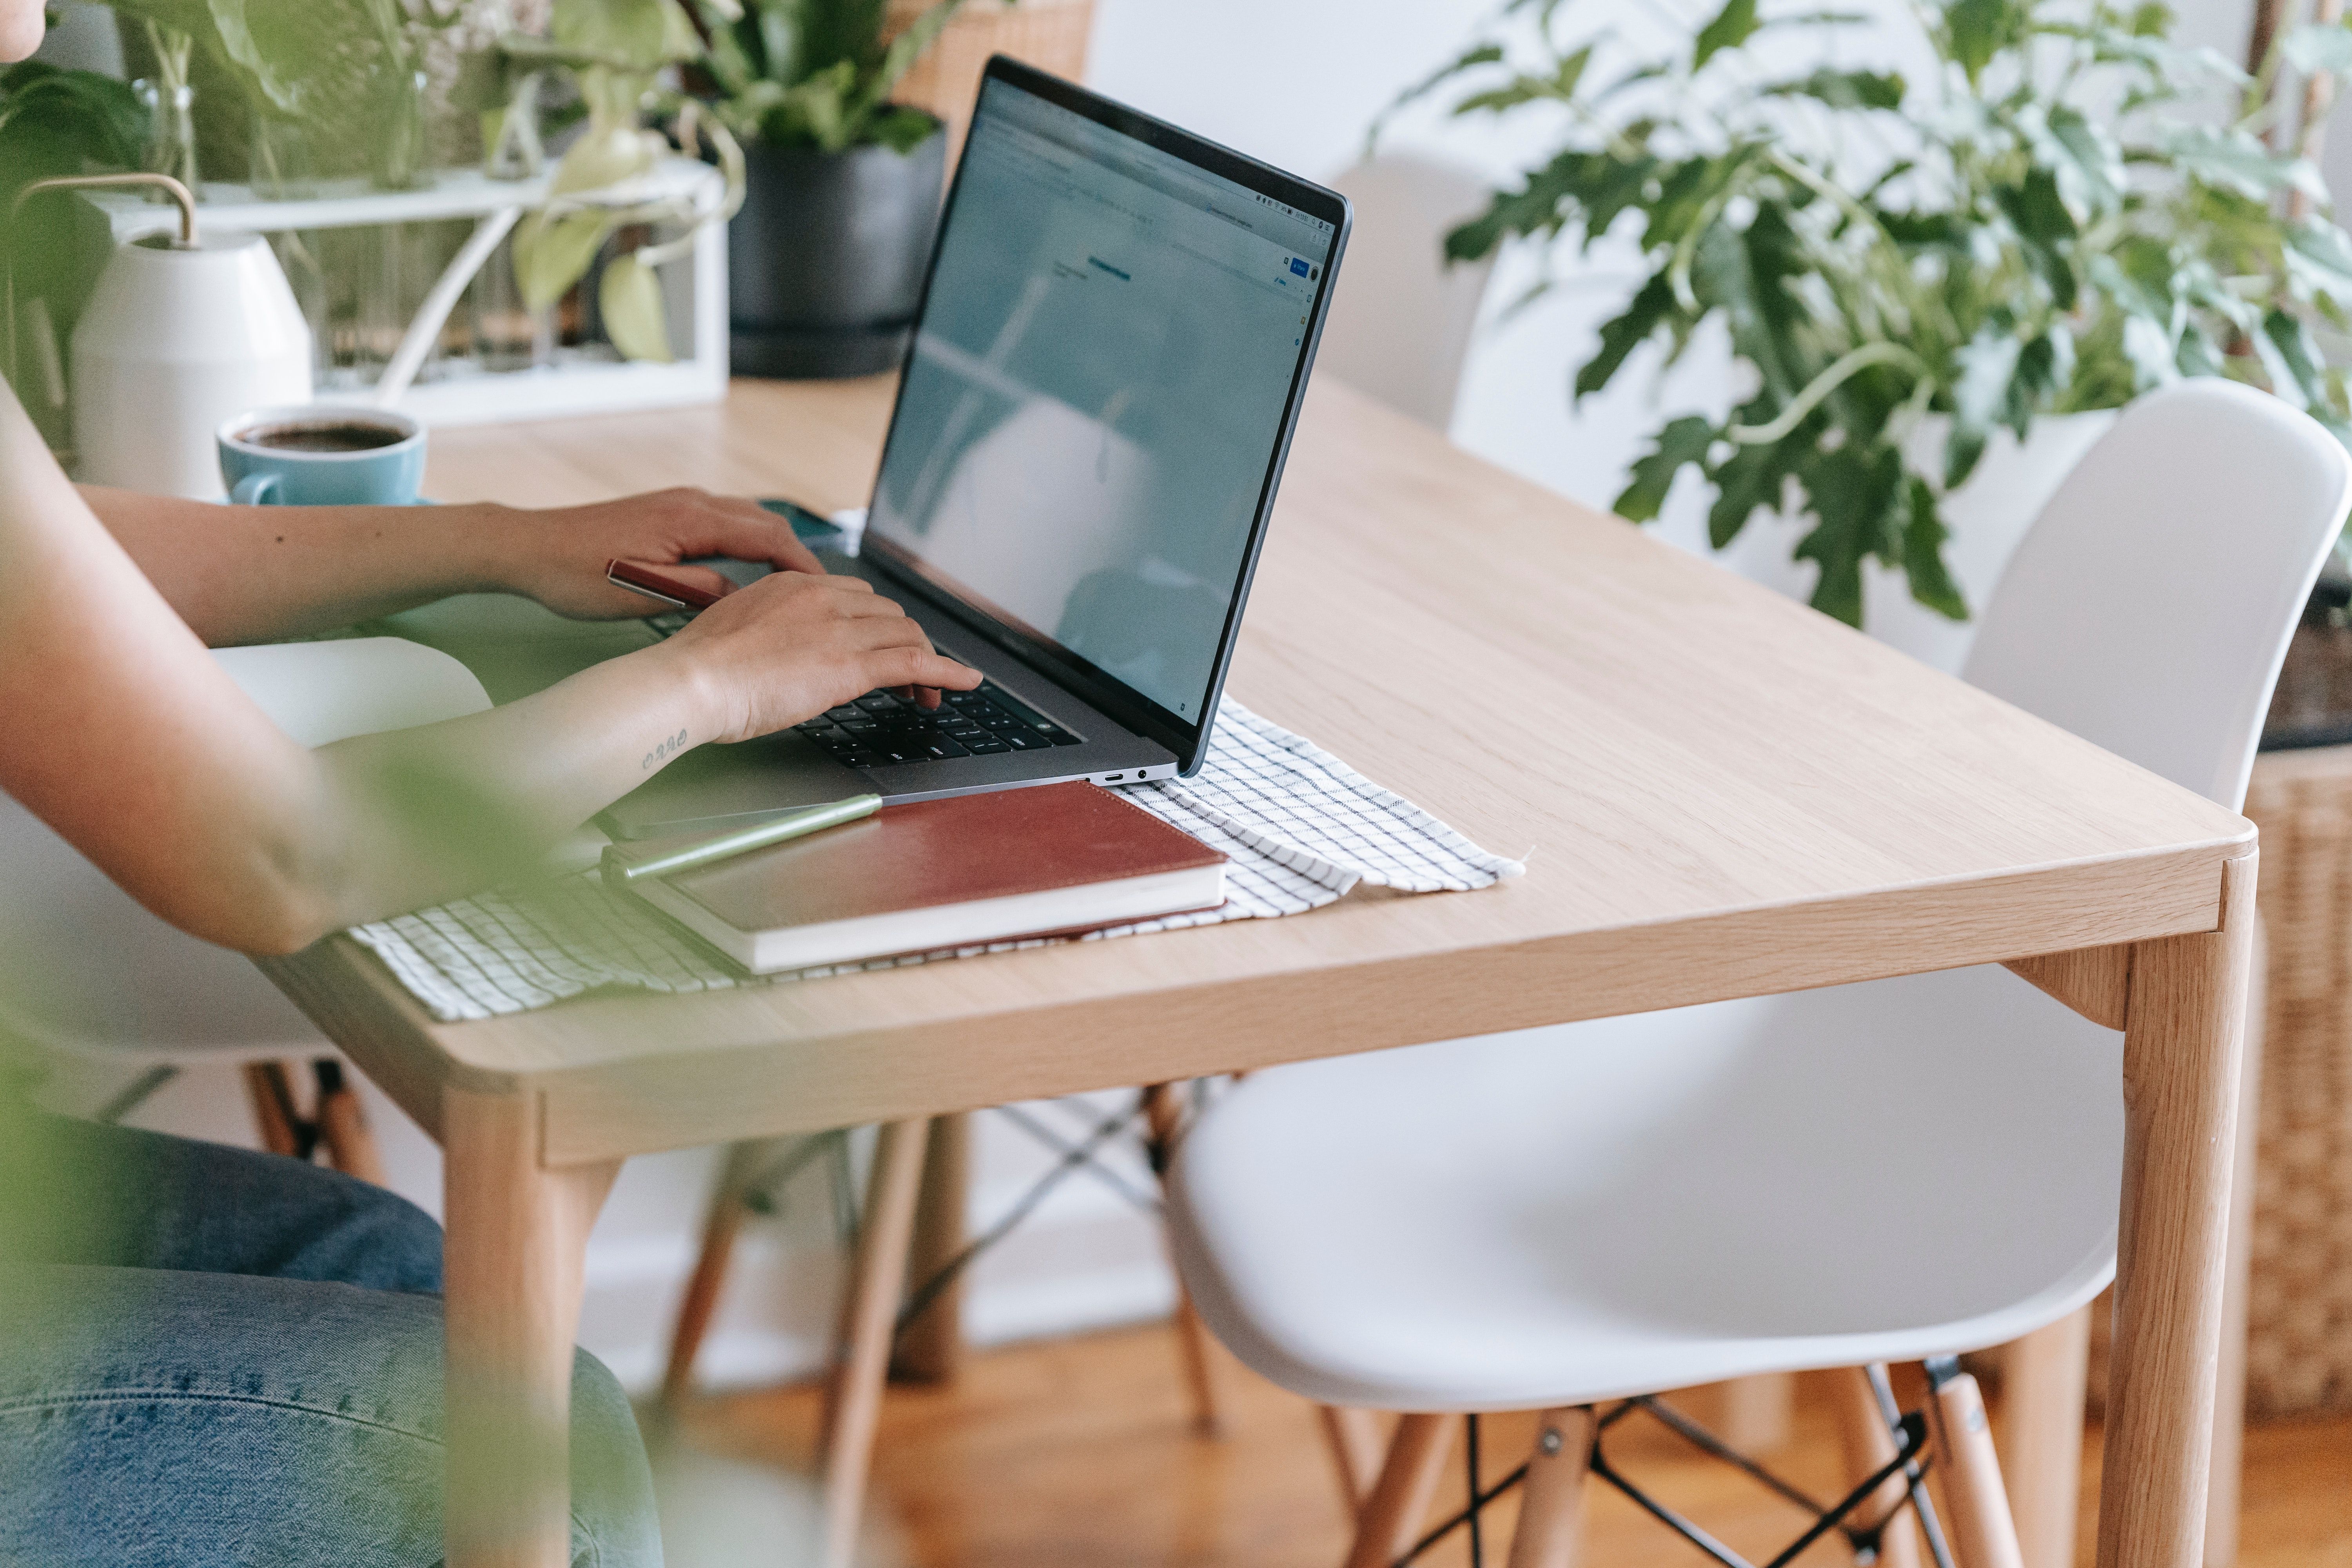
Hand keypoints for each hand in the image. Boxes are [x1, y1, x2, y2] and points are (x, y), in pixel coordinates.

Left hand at [489, 487, 829, 619]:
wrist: (529, 548)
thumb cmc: (576, 574)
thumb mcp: (644, 594)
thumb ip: (701, 591)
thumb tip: (745, 599)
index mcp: (690, 519)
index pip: (769, 536)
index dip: (803, 564)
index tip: (825, 591)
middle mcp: (690, 501)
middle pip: (765, 521)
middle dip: (796, 555)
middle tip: (818, 592)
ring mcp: (678, 502)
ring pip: (746, 518)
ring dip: (773, 547)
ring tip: (791, 583)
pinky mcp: (667, 510)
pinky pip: (724, 520)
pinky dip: (748, 541)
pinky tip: (748, 567)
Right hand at [654, 571, 979, 743]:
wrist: (690, 683)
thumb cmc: (700, 668)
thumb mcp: (739, 630)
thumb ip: (773, 628)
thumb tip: (788, 649)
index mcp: (794, 586)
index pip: (856, 596)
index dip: (877, 624)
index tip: (880, 645)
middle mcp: (822, 598)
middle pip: (888, 613)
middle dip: (904, 641)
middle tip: (909, 674)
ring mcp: (839, 629)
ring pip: (907, 635)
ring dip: (926, 661)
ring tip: (931, 690)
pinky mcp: (850, 664)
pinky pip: (916, 662)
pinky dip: (948, 671)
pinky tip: (965, 683)